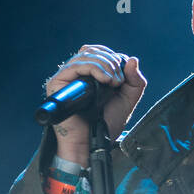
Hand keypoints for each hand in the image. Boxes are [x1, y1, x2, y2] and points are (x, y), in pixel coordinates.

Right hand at [44, 45, 146, 165]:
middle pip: (93, 50)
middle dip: (111, 62)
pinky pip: (75, 65)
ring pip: (86, 54)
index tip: (124, 77)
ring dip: (105, 65)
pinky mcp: (57, 83)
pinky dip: (94, 68)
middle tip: (120, 81)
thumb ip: (135, 82)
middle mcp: (77, 74)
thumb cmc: (106, 124)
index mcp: (91, 75)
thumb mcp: (127, 100)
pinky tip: (105, 80)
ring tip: (114, 82)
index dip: (115, 59)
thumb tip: (132, 60)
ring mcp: (67, 77)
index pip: (101, 53)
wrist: (92, 142)